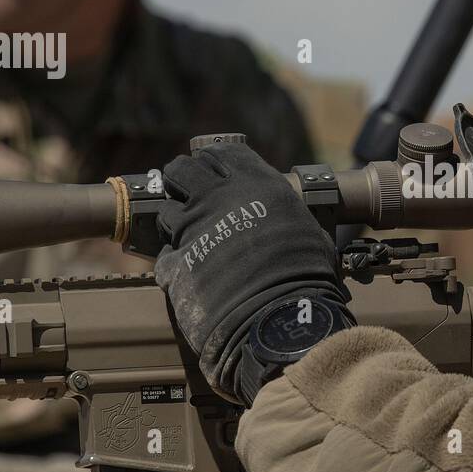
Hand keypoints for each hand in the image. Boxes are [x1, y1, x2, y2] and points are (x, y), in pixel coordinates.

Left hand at [153, 142, 349, 402]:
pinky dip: (173, 263)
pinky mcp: (176, 262)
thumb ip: (285, 214)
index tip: (215, 172)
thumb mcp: (307, 230)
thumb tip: (289, 219)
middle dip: (182, 181)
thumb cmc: (307, 275)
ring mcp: (192, 228)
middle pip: (182, 170)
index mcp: (254, 183)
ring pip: (166, 211)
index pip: (221, 153)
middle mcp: (218, 197)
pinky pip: (164, 255)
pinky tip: (191, 274)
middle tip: (192, 198)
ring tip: (192, 241)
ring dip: (175, 223)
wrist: (281, 318)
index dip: (214, 162)